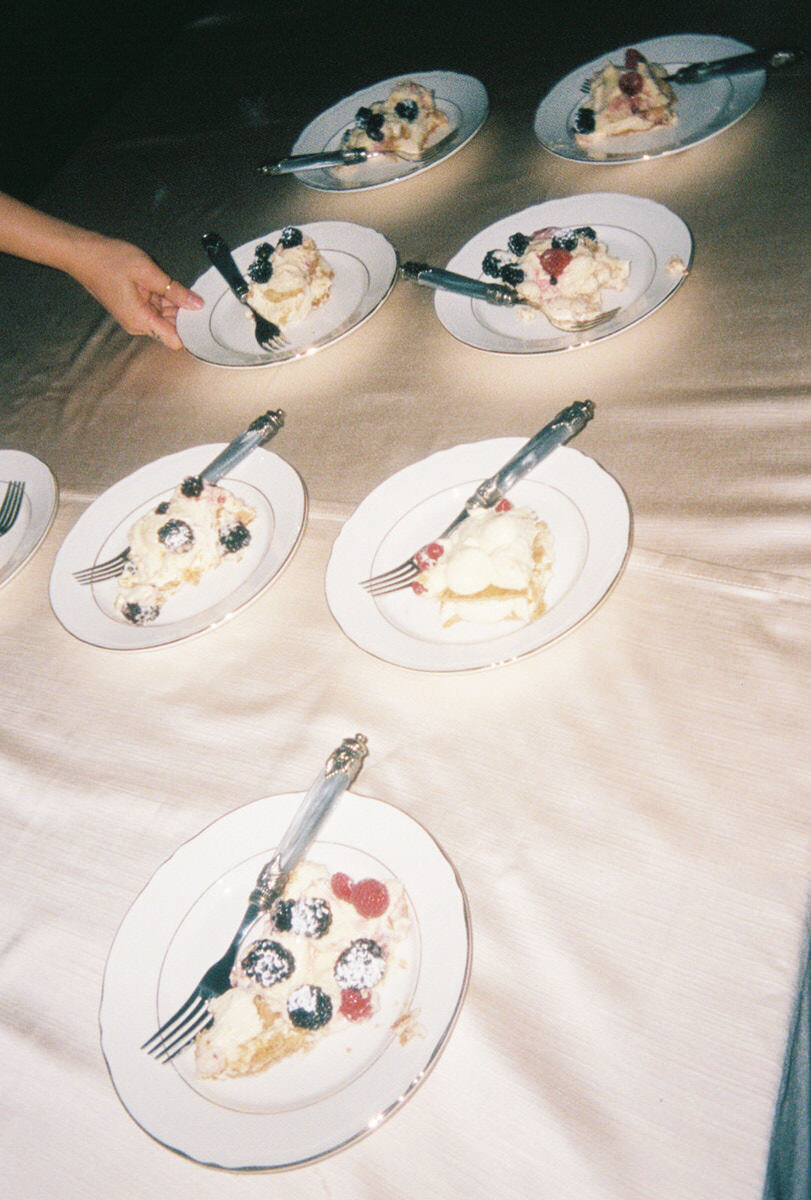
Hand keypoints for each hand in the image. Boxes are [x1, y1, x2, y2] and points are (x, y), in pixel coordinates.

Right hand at [72, 234, 203, 349]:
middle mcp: (138, 324)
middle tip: (190, 292)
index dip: (190, 331)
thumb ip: (174, 290)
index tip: (202, 318)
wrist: (81, 254)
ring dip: (172, 303)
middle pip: (171, 328)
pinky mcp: (133, 308)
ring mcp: (135, 317)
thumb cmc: (108, 260)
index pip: (175, 341)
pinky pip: (155, 308)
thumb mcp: (147, 272)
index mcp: (141, 321)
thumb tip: (196, 304)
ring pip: (164, 317)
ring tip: (171, 283)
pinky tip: (163, 284)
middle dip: (182, 314)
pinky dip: (162, 298)